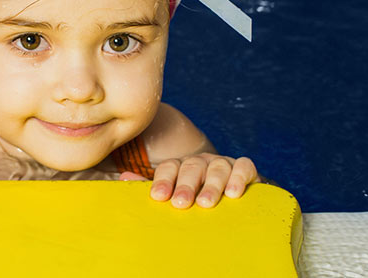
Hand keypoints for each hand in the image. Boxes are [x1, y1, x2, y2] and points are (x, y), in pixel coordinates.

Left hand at [119, 153, 261, 208]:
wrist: (229, 199)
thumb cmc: (194, 199)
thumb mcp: (172, 194)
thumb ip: (152, 188)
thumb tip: (123, 178)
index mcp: (179, 167)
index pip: (168, 167)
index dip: (163, 181)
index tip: (158, 197)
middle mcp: (199, 162)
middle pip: (191, 167)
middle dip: (185, 185)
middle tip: (181, 203)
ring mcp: (222, 163)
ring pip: (217, 167)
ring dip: (212, 185)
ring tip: (206, 203)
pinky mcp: (243, 168)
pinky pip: (243, 166)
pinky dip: (239, 177)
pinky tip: (234, 193)